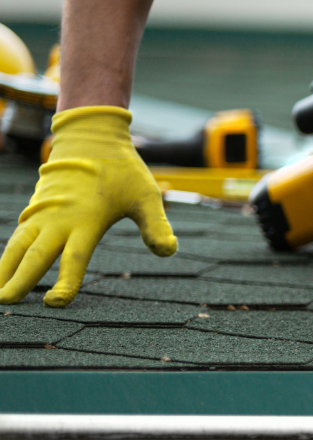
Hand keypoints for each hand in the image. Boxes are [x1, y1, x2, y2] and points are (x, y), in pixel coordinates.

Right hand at [0, 106, 176, 306]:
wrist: (91, 137)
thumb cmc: (122, 169)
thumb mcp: (147, 196)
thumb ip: (156, 225)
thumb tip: (168, 251)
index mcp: (87, 220)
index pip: (74, 258)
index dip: (65, 282)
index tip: (55, 302)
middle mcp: (60, 219)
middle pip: (37, 254)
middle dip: (21, 279)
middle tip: (6, 302)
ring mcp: (44, 213)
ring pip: (19, 244)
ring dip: (6, 267)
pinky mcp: (37, 209)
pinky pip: (18, 235)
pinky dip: (8, 253)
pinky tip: (3, 270)